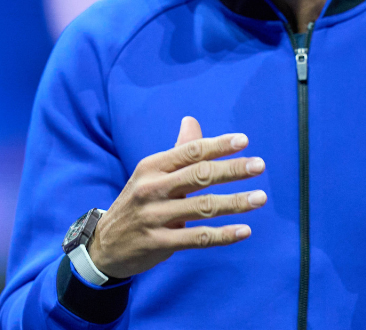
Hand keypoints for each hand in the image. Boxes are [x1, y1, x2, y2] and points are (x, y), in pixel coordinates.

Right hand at [86, 116, 266, 278]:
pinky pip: (198, 237)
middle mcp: (152, 189)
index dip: (217, 145)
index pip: (190, 152)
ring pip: (203, 207)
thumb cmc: (137, 202)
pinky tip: (244, 230)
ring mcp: (154, 217)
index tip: (244, 141)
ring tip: (260, 198)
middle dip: (232, 169)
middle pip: (199, 176)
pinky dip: (224, 235)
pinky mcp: (159, 242)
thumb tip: (192, 121)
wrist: (105, 244)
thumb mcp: (151, 174)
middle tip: (259, 165)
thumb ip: (177, 152)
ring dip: (235, 202)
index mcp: (152, 167)